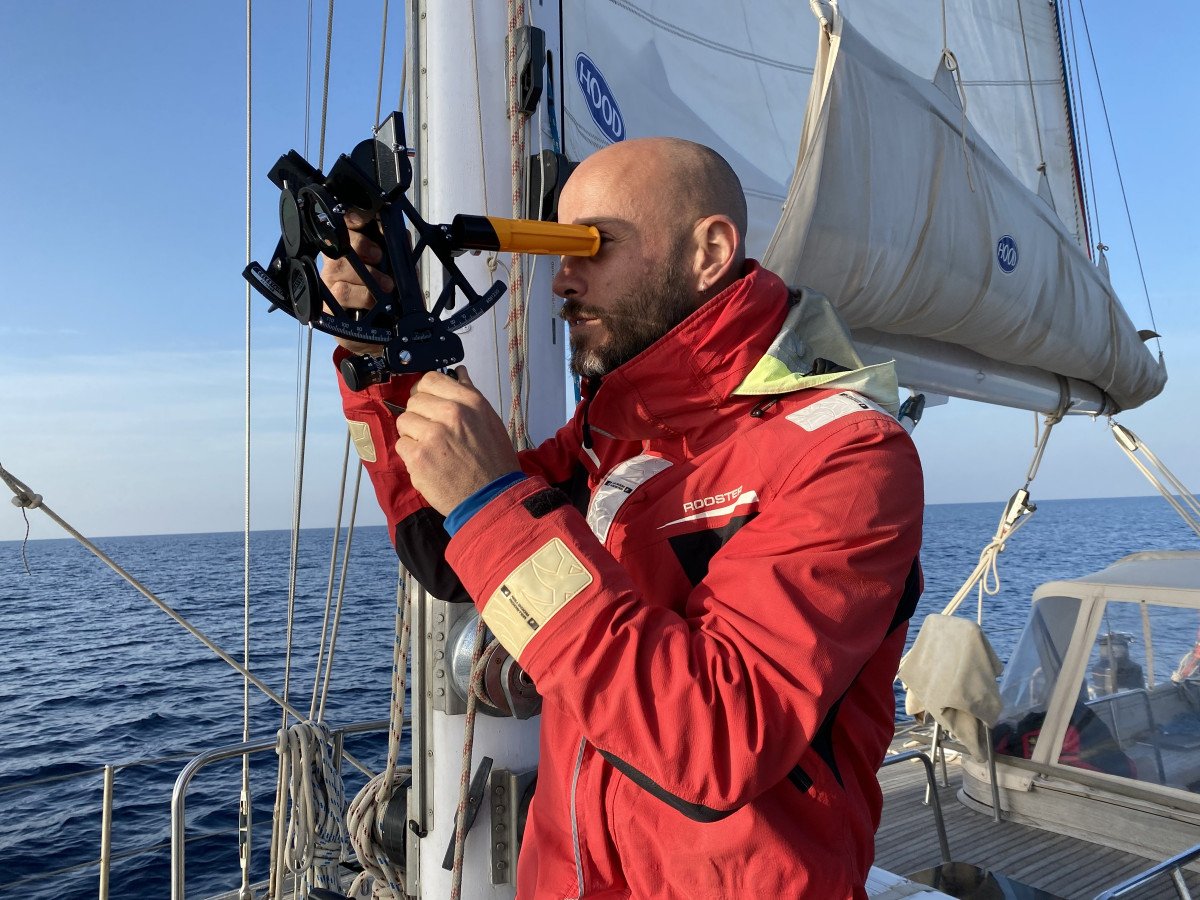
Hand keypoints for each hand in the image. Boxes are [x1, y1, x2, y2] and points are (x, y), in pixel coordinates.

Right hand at [320, 209, 395, 354]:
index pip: (346, 226)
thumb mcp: (401, 274)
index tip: (364, 217)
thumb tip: (400, 232)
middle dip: (360, 245)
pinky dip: (362, 296)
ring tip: (387, 286)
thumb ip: (399, 253)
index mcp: (353, 250)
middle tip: (378, 256)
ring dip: (367, 275)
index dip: (352, 218)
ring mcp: (330, 284)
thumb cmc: (390, 300)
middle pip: (338, 244)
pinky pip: (341, 293)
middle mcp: (337, 264)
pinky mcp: (328, 306)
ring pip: (338, 268)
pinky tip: (375, 303)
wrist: (387, 336)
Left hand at [395, 367, 520, 515]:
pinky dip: (411, 456)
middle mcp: (451, 413)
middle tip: (434, 434)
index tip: (427, 404)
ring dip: (413, 435)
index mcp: (470, 402)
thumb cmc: (494, 461)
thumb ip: (470, 395)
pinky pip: (401, 445)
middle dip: (419, 416)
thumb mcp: (490, 421)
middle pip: (414, 401)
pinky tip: (429, 464)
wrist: (492, 497)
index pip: (431, 379)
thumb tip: (458, 373)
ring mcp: (433, 435)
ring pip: (404, 422)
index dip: (425, 392)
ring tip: (432, 450)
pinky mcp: (419, 457)